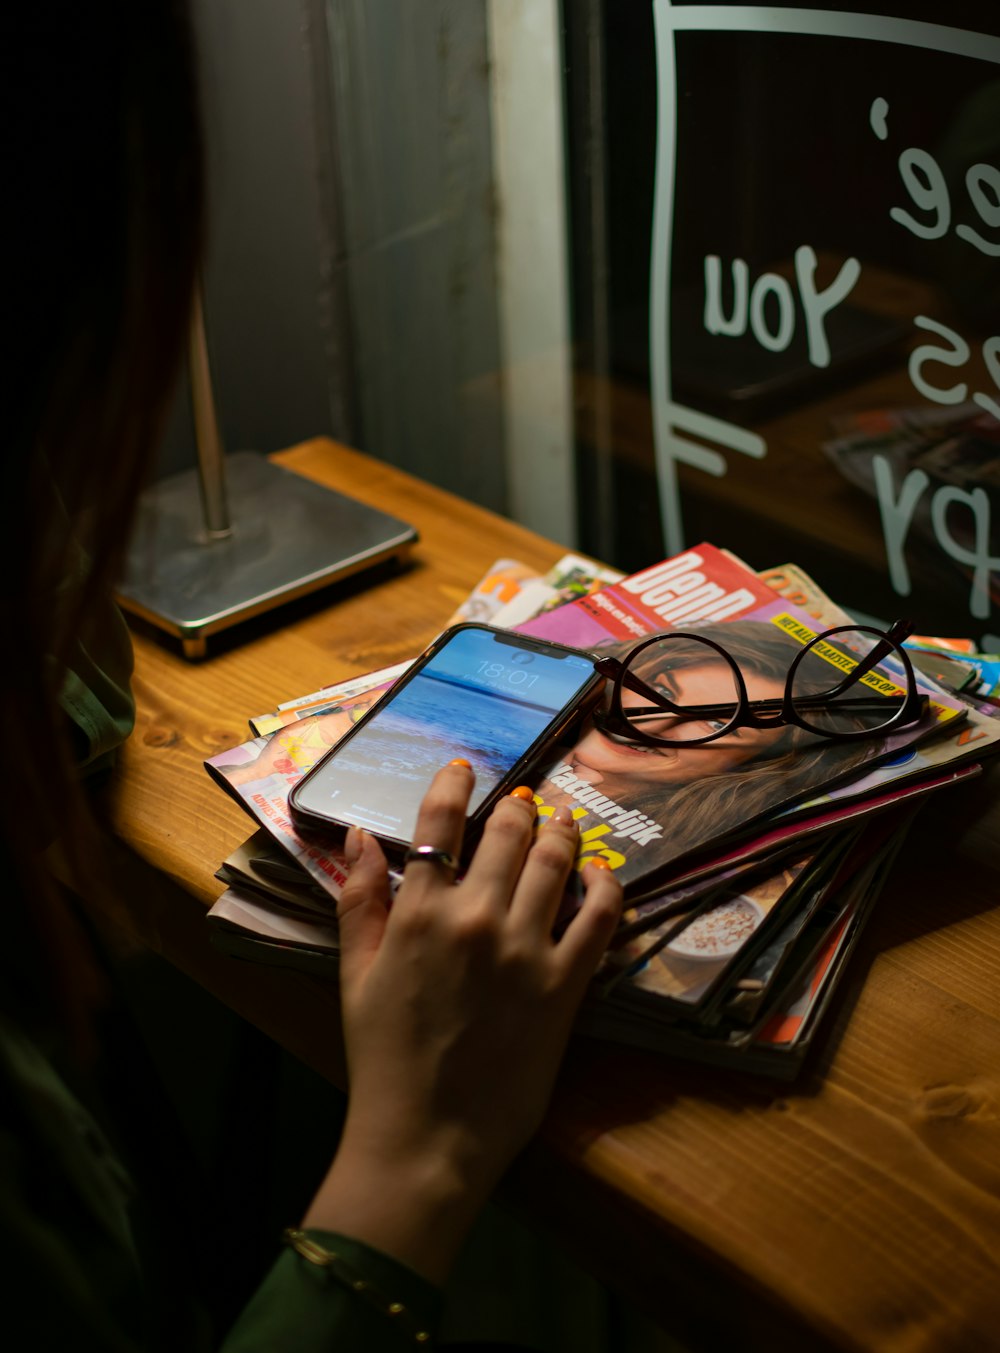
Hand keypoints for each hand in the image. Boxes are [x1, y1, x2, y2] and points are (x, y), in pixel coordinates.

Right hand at [302, 760, 621, 1282]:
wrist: (427, 1135)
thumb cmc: (383, 1057)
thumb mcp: (355, 974)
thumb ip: (359, 899)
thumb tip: (360, 837)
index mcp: (419, 913)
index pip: (441, 823)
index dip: (453, 785)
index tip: (463, 767)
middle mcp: (477, 917)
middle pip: (508, 832)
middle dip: (516, 807)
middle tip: (523, 801)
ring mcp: (527, 948)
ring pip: (555, 862)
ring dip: (562, 832)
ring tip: (564, 822)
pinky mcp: (566, 984)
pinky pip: (600, 917)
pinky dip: (605, 886)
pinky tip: (601, 874)